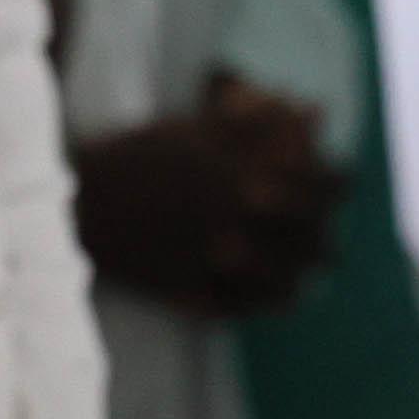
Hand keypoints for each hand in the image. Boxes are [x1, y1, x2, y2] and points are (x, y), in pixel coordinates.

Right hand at [70, 75, 355, 322]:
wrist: (72, 201)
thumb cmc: (135, 155)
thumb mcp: (196, 128)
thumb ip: (259, 120)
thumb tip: (316, 110)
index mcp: (239, 173)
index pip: (316, 182)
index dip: (338, 181)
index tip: (345, 180)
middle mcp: (234, 219)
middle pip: (308, 235)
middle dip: (324, 232)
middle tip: (330, 233)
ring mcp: (212, 260)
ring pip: (285, 278)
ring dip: (303, 271)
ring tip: (314, 268)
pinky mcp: (190, 292)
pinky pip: (246, 307)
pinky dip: (269, 303)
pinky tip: (284, 298)